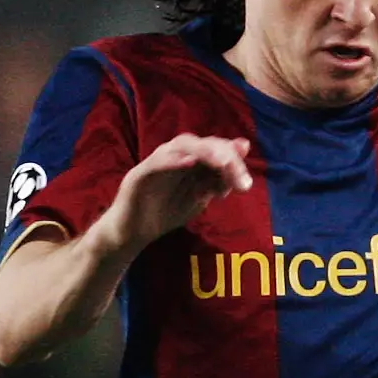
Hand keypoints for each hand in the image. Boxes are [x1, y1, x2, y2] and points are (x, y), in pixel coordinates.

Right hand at [102, 134, 253, 255]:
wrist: (132, 233)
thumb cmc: (165, 212)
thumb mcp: (198, 199)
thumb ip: (218, 181)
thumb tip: (240, 160)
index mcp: (187, 161)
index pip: (213, 149)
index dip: (232, 158)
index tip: (245, 179)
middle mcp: (171, 156)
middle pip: (200, 144)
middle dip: (223, 157)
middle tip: (239, 177)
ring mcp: (154, 164)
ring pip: (179, 147)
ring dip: (204, 152)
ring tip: (222, 161)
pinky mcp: (137, 175)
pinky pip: (155, 163)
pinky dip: (172, 161)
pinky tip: (190, 162)